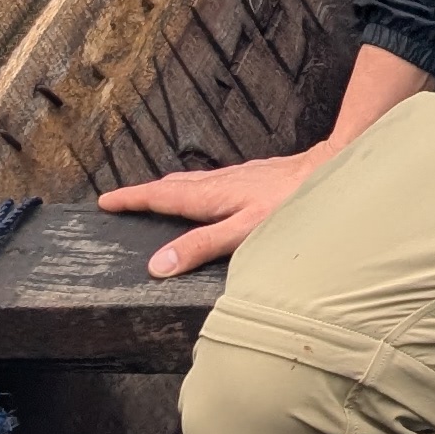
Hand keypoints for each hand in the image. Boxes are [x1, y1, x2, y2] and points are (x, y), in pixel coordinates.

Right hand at [101, 139, 340, 276]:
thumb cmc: (289, 203)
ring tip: (154, 197)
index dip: (132, 199)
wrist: (329, 168)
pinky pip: (212, 182)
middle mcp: (220, 181)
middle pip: (173, 186)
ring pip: (193, 182)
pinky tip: (206, 196)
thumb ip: (200, 247)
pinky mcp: (254, 177)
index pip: (161, 196)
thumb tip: (156, 265)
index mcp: (210, 194)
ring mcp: (238, 177)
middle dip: (144, 193)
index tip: (106, 201)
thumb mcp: (241, 231)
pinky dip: (194, 189)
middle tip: (120, 201)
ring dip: (169, 190)